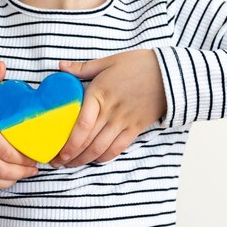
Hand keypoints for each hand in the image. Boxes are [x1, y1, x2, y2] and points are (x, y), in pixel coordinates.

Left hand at [50, 49, 166, 167]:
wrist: (170, 74)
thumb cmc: (138, 65)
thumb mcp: (108, 62)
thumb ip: (82, 67)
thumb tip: (61, 66)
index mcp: (99, 94)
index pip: (82, 125)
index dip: (69, 143)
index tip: (57, 153)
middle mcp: (110, 112)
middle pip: (88, 141)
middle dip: (70, 156)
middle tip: (57, 163)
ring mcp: (124, 122)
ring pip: (100, 148)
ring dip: (84, 160)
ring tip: (71, 164)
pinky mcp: (135, 129)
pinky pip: (117, 148)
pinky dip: (104, 157)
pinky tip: (94, 160)